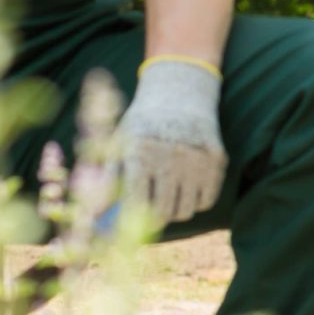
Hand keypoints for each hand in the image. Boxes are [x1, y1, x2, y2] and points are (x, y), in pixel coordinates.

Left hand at [113, 56, 226, 226]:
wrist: (180, 90)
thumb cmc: (143, 123)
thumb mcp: (120, 141)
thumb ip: (108, 178)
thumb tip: (96, 215)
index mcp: (141, 151)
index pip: (135, 201)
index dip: (130, 219)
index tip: (127, 224)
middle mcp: (171, 155)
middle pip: (163, 212)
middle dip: (154, 219)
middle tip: (150, 215)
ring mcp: (197, 158)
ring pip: (186, 210)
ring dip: (175, 211)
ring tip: (168, 197)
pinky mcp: (217, 159)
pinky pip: (206, 200)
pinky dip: (196, 201)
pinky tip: (187, 186)